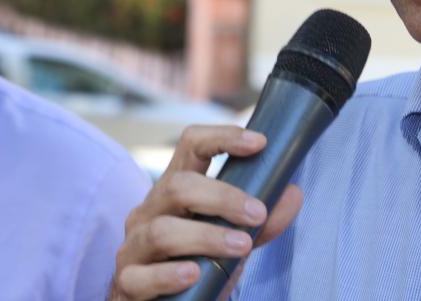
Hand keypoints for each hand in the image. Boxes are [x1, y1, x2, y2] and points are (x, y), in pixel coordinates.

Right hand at [109, 125, 303, 300]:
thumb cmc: (197, 264)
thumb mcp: (233, 239)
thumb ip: (261, 221)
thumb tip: (293, 194)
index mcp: (176, 190)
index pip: (191, 145)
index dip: (223, 137)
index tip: (260, 142)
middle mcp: (150, 211)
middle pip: (178, 186)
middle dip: (222, 197)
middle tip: (258, 214)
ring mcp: (134, 246)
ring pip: (161, 231)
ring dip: (206, 236)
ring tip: (241, 246)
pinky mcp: (127, 282)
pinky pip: (140, 276)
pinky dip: (168, 274)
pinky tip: (193, 274)